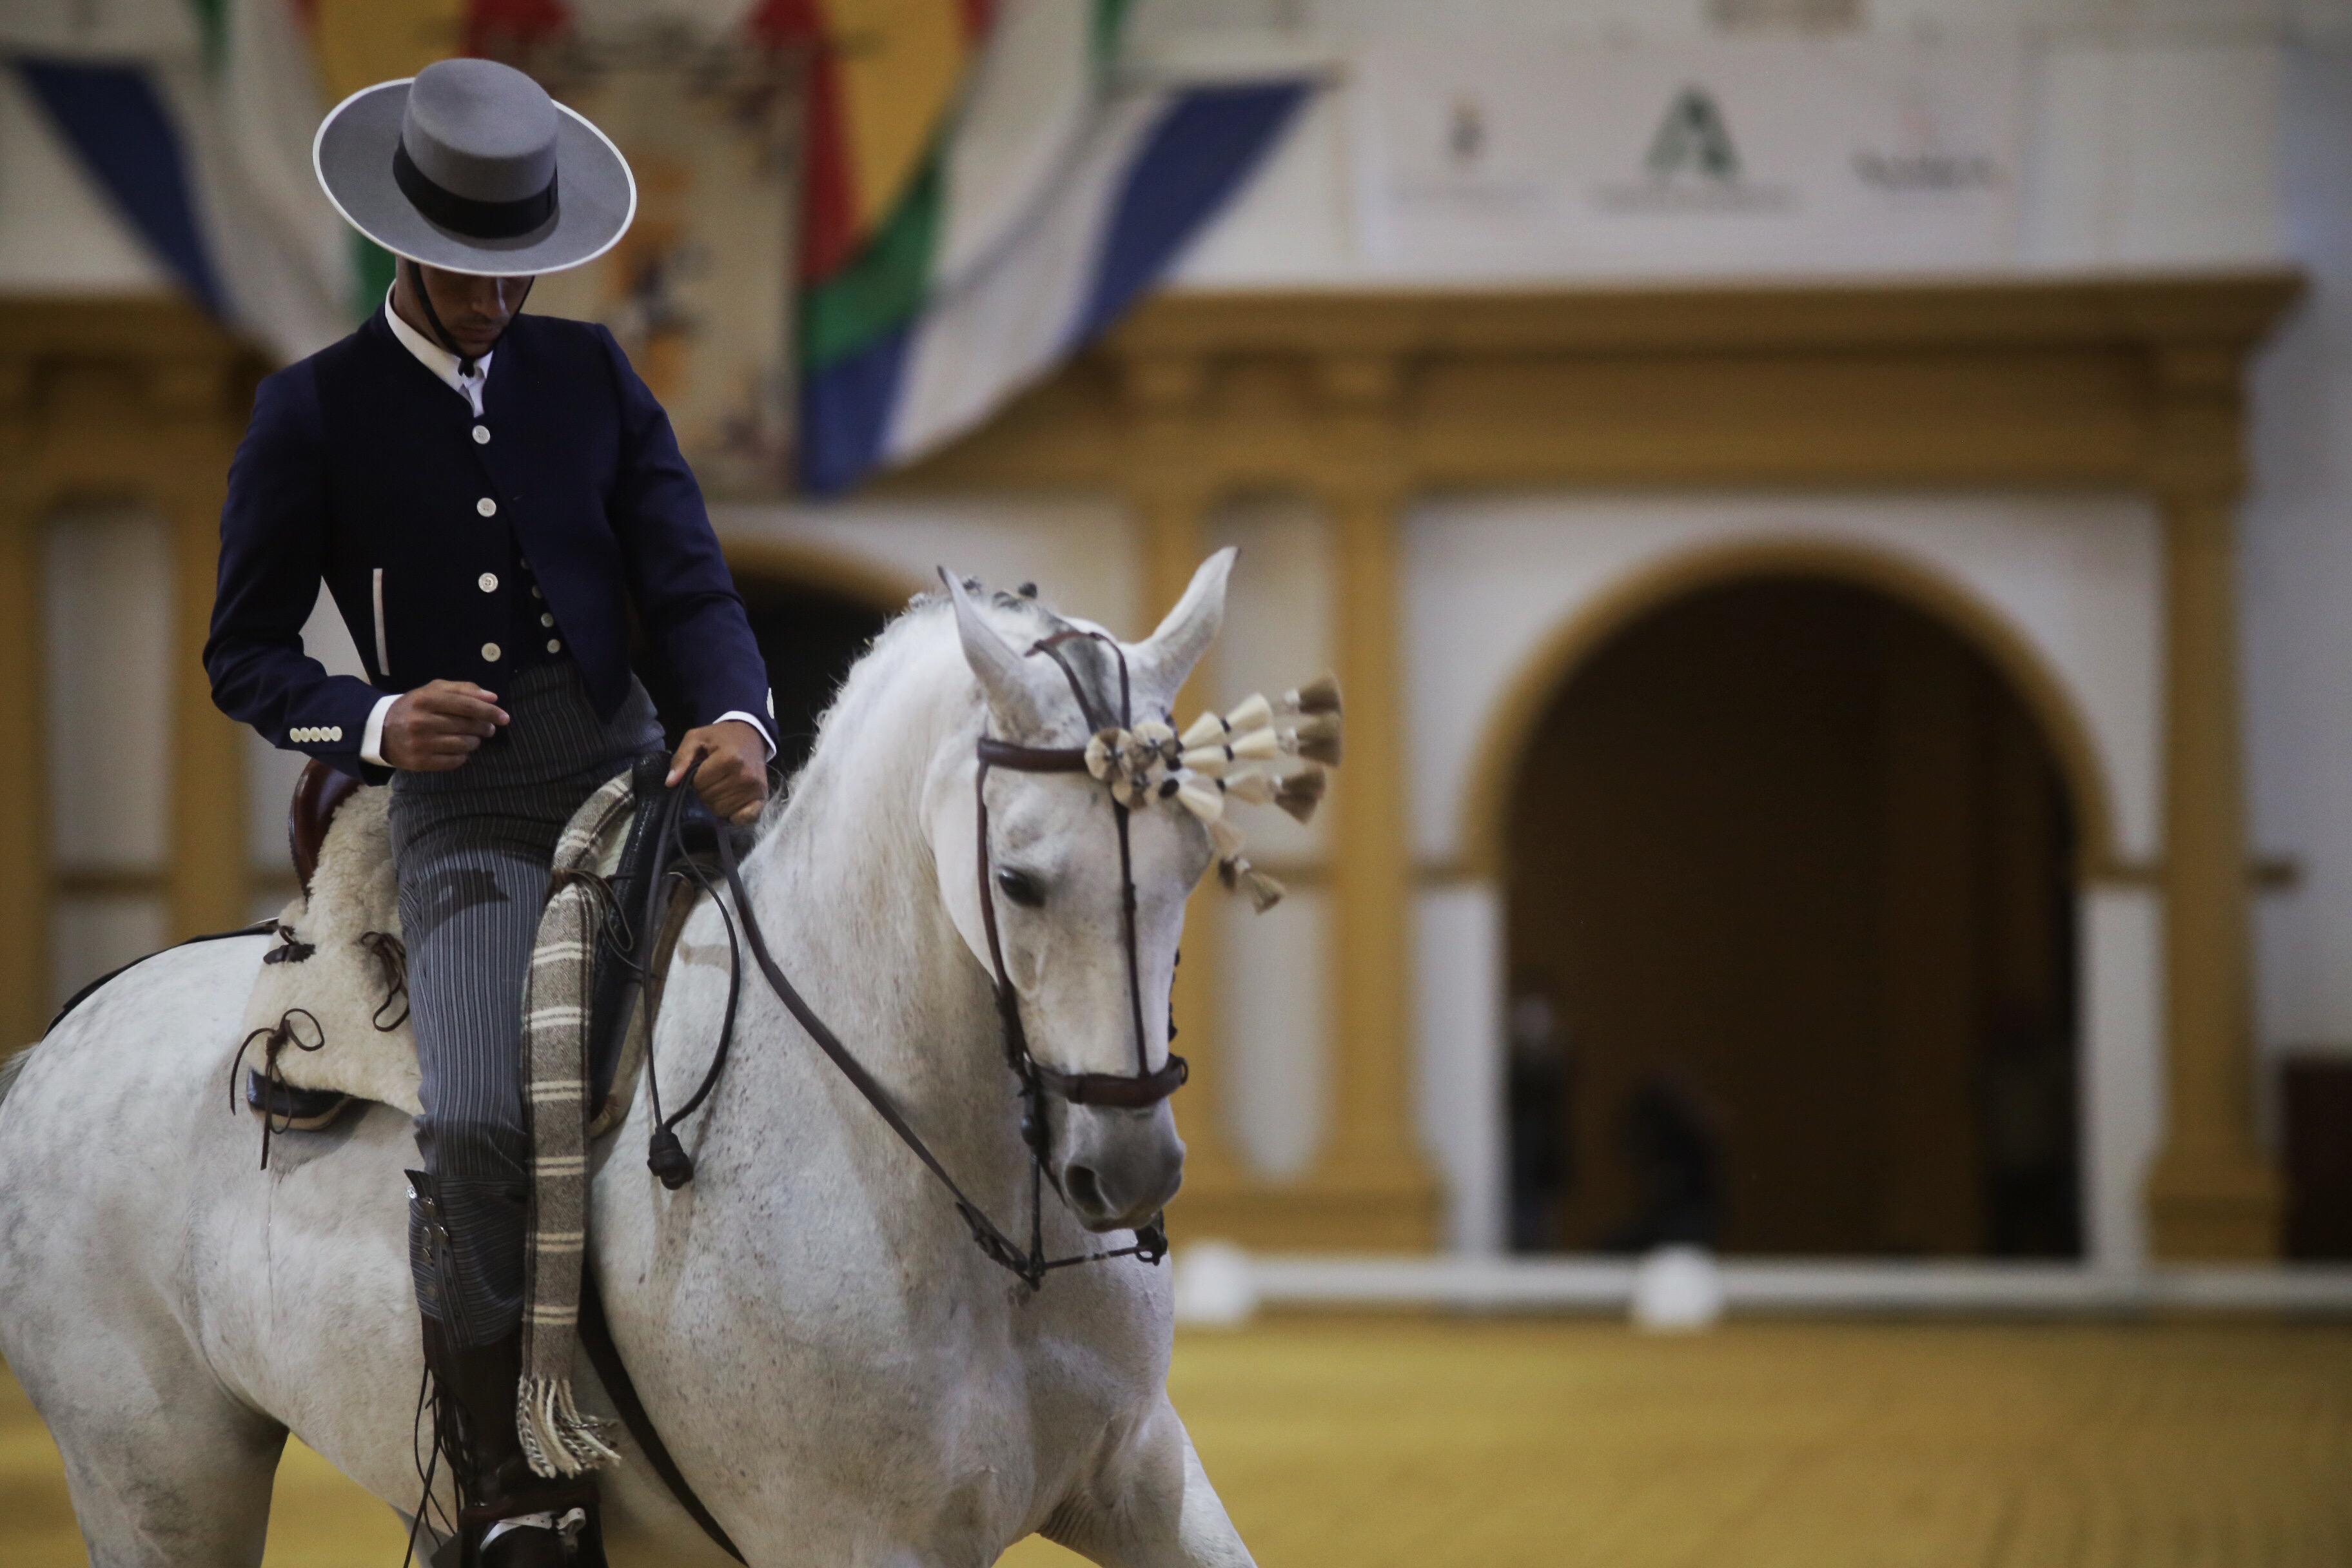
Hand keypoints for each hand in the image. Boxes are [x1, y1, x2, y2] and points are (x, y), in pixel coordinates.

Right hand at [381, 680, 507, 770]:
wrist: (380, 730)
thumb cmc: (415, 707)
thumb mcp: (433, 690)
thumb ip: (462, 689)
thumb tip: (492, 697)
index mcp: (425, 699)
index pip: (466, 705)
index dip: (489, 711)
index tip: (505, 717)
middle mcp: (420, 721)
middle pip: (467, 726)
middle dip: (484, 727)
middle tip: (489, 728)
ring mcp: (419, 744)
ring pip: (463, 745)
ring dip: (475, 742)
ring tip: (473, 738)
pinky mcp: (419, 762)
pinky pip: (454, 761)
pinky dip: (462, 756)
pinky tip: (459, 750)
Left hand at [669, 720, 768, 823]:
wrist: (751, 736)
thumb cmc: (721, 737)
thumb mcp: (696, 738)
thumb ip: (681, 758)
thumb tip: (670, 783)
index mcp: (730, 758)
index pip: (699, 784)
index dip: (696, 778)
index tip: (704, 769)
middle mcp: (745, 775)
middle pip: (710, 799)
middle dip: (705, 791)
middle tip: (713, 778)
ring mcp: (755, 788)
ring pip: (722, 810)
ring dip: (717, 802)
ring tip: (722, 786)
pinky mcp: (762, 798)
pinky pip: (744, 818)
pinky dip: (735, 815)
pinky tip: (733, 803)